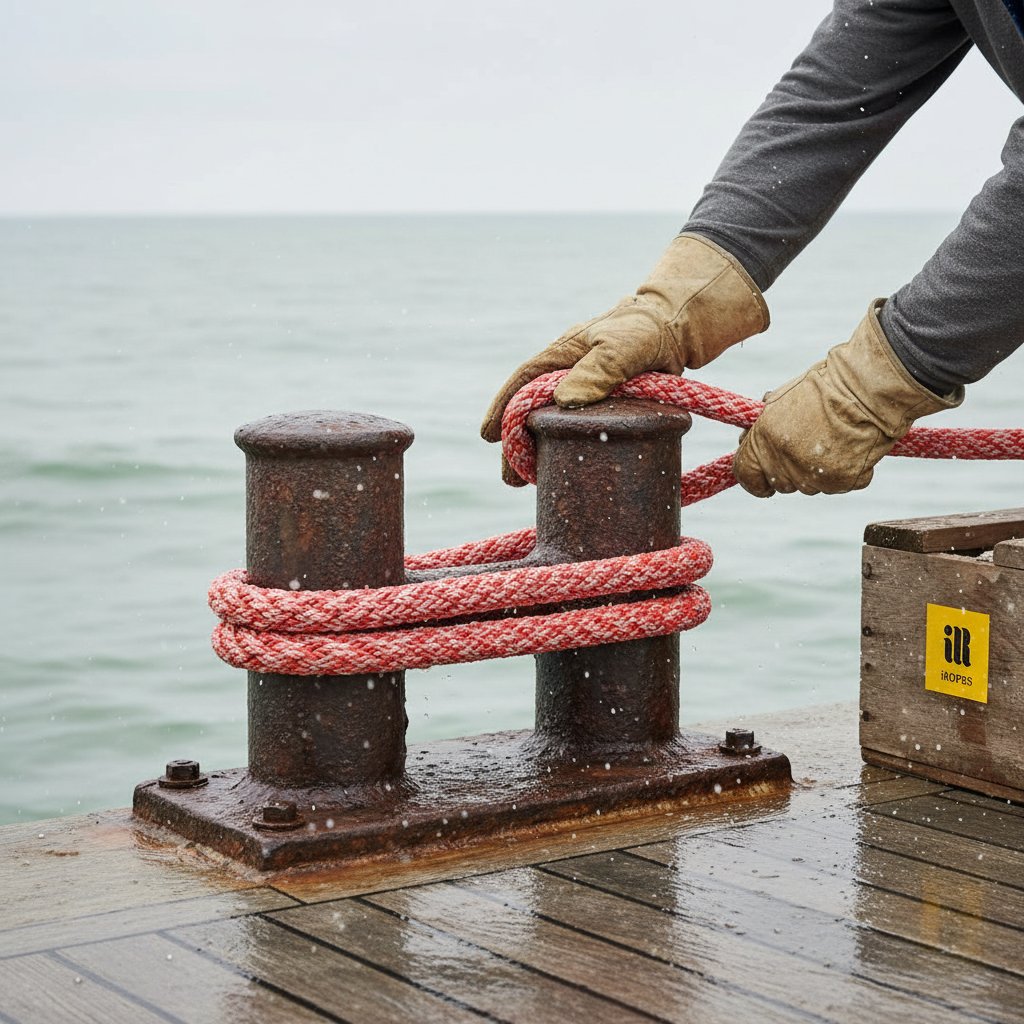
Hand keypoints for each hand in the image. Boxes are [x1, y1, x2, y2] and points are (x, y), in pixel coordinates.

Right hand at [480, 233, 767, 483]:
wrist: (676, 328)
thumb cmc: (645, 330)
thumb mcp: (622, 347)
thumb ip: (597, 370)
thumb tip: (564, 400)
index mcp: (563, 355)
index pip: (524, 382)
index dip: (503, 409)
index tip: (488, 436)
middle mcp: (567, 374)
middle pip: (532, 411)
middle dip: (517, 444)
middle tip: (510, 477)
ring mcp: (584, 391)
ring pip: (553, 424)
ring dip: (538, 452)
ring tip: (527, 482)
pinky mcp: (604, 406)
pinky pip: (579, 430)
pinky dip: (566, 450)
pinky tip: (562, 470)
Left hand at [733, 300, 962, 495]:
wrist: (869, 387)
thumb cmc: (827, 385)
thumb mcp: (783, 399)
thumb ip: (766, 425)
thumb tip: (750, 438)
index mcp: (765, 439)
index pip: (745, 474)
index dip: (752, 477)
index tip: (761, 479)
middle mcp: (785, 461)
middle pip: (779, 482)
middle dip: (789, 470)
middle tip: (809, 445)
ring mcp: (813, 475)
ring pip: (809, 486)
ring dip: (817, 471)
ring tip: (834, 439)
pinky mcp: (841, 482)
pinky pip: (838, 485)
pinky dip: (846, 472)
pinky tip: (853, 446)